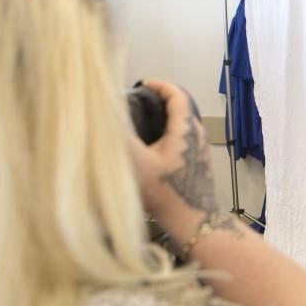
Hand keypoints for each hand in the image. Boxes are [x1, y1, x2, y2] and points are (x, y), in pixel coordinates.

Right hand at [128, 79, 220, 221]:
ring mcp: (201, 150)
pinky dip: (167, 134)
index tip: (143, 84)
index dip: (160, 85)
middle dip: (158, 101)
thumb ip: (120, 137)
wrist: (193, 221)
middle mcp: (198, 135)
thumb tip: (104, 117)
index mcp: (186, 129)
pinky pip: (183, 140)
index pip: (178, 95)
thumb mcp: (137, 163)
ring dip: (163, 119)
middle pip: (180, 108)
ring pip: (182, 125)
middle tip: (136, 102)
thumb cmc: (167, 193)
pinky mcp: (199, 163)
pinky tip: (150, 148)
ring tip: (139, 123)